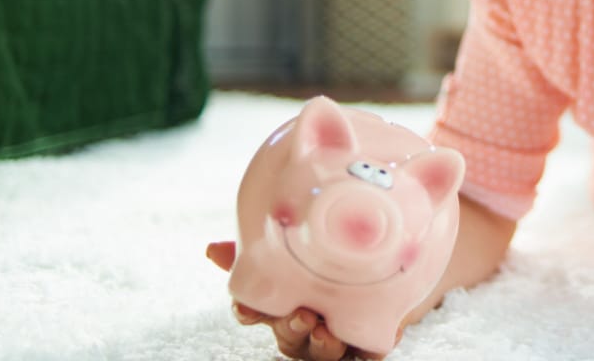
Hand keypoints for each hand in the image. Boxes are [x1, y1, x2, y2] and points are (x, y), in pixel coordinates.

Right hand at [206, 240, 386, 360]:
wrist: (382, 256)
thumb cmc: (329, 254)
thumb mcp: (295, 243)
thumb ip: (260, 244)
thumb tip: (211, 249)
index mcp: (282, 301)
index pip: (255, 312)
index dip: (248, 312)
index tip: (245, 306)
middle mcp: (303, 322)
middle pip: (287, 337)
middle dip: (291, 328)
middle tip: (301, 314)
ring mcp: (333, 334)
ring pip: (320, 351)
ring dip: (320, 345)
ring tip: (325, 332)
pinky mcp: (369, 339)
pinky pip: (365, 352)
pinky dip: (362, 349)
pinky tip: (359, 339)